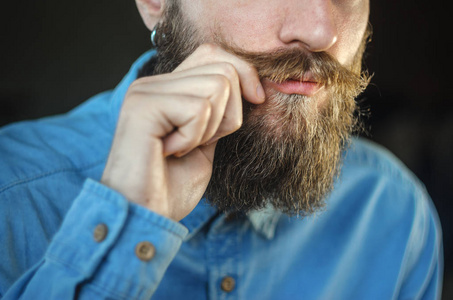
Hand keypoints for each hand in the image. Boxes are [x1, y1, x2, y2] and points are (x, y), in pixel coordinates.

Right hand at [101, 44, 264, 220]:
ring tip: (182, 147)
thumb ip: (220, 110)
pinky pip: (198, 109)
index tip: (257, 99)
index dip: (244, 73)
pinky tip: (170, 152)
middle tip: (201, 142)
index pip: (214, 54)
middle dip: (229, 113)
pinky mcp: (143, 106)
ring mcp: (146, 91)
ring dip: (210, 128)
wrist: (145, 215)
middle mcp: (154, 83)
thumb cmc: (172, 185)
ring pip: (216, 86)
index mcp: (167, 88)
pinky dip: (195, 138)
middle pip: (223, 69)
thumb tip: (252, 85)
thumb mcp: (207, 141)